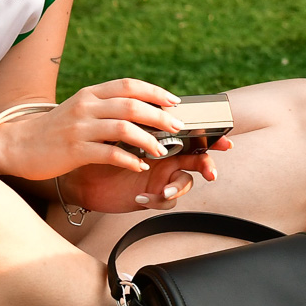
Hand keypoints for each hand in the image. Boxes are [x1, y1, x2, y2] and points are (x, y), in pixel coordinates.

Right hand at [0, 78, 185, 179]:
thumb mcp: (80, 109)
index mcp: (90, 94)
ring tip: (163, 149)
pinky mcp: (74, 151)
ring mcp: (80, 128)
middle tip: (178, 126)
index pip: (128, 85)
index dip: (154, 91)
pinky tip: (140, 166)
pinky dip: (128, 159)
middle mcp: (86, 106)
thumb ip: (106, 107)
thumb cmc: (55, 129)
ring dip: (148, 139)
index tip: (174, 101)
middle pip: (131, 105)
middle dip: (159, 115)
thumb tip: (143, 110)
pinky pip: (108, 153)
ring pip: (123, 128)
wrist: (17, 144)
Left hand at [64, 135, 233, 213]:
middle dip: (208, 165)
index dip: (212, 137)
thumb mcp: (117, 129)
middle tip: (210, 172)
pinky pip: (165, 201)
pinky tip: (140, 196)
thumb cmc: (100, 146)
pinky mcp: (152, 195)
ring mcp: (161, 177)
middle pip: (198, 160)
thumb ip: (136, 120)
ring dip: (178, 187)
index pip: (193, 134)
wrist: (80, 172)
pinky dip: (155, 199)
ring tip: (164, 189)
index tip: (225, 138)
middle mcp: (168, 157)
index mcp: (165, 137)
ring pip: (185, 182)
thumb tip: (149, 104)